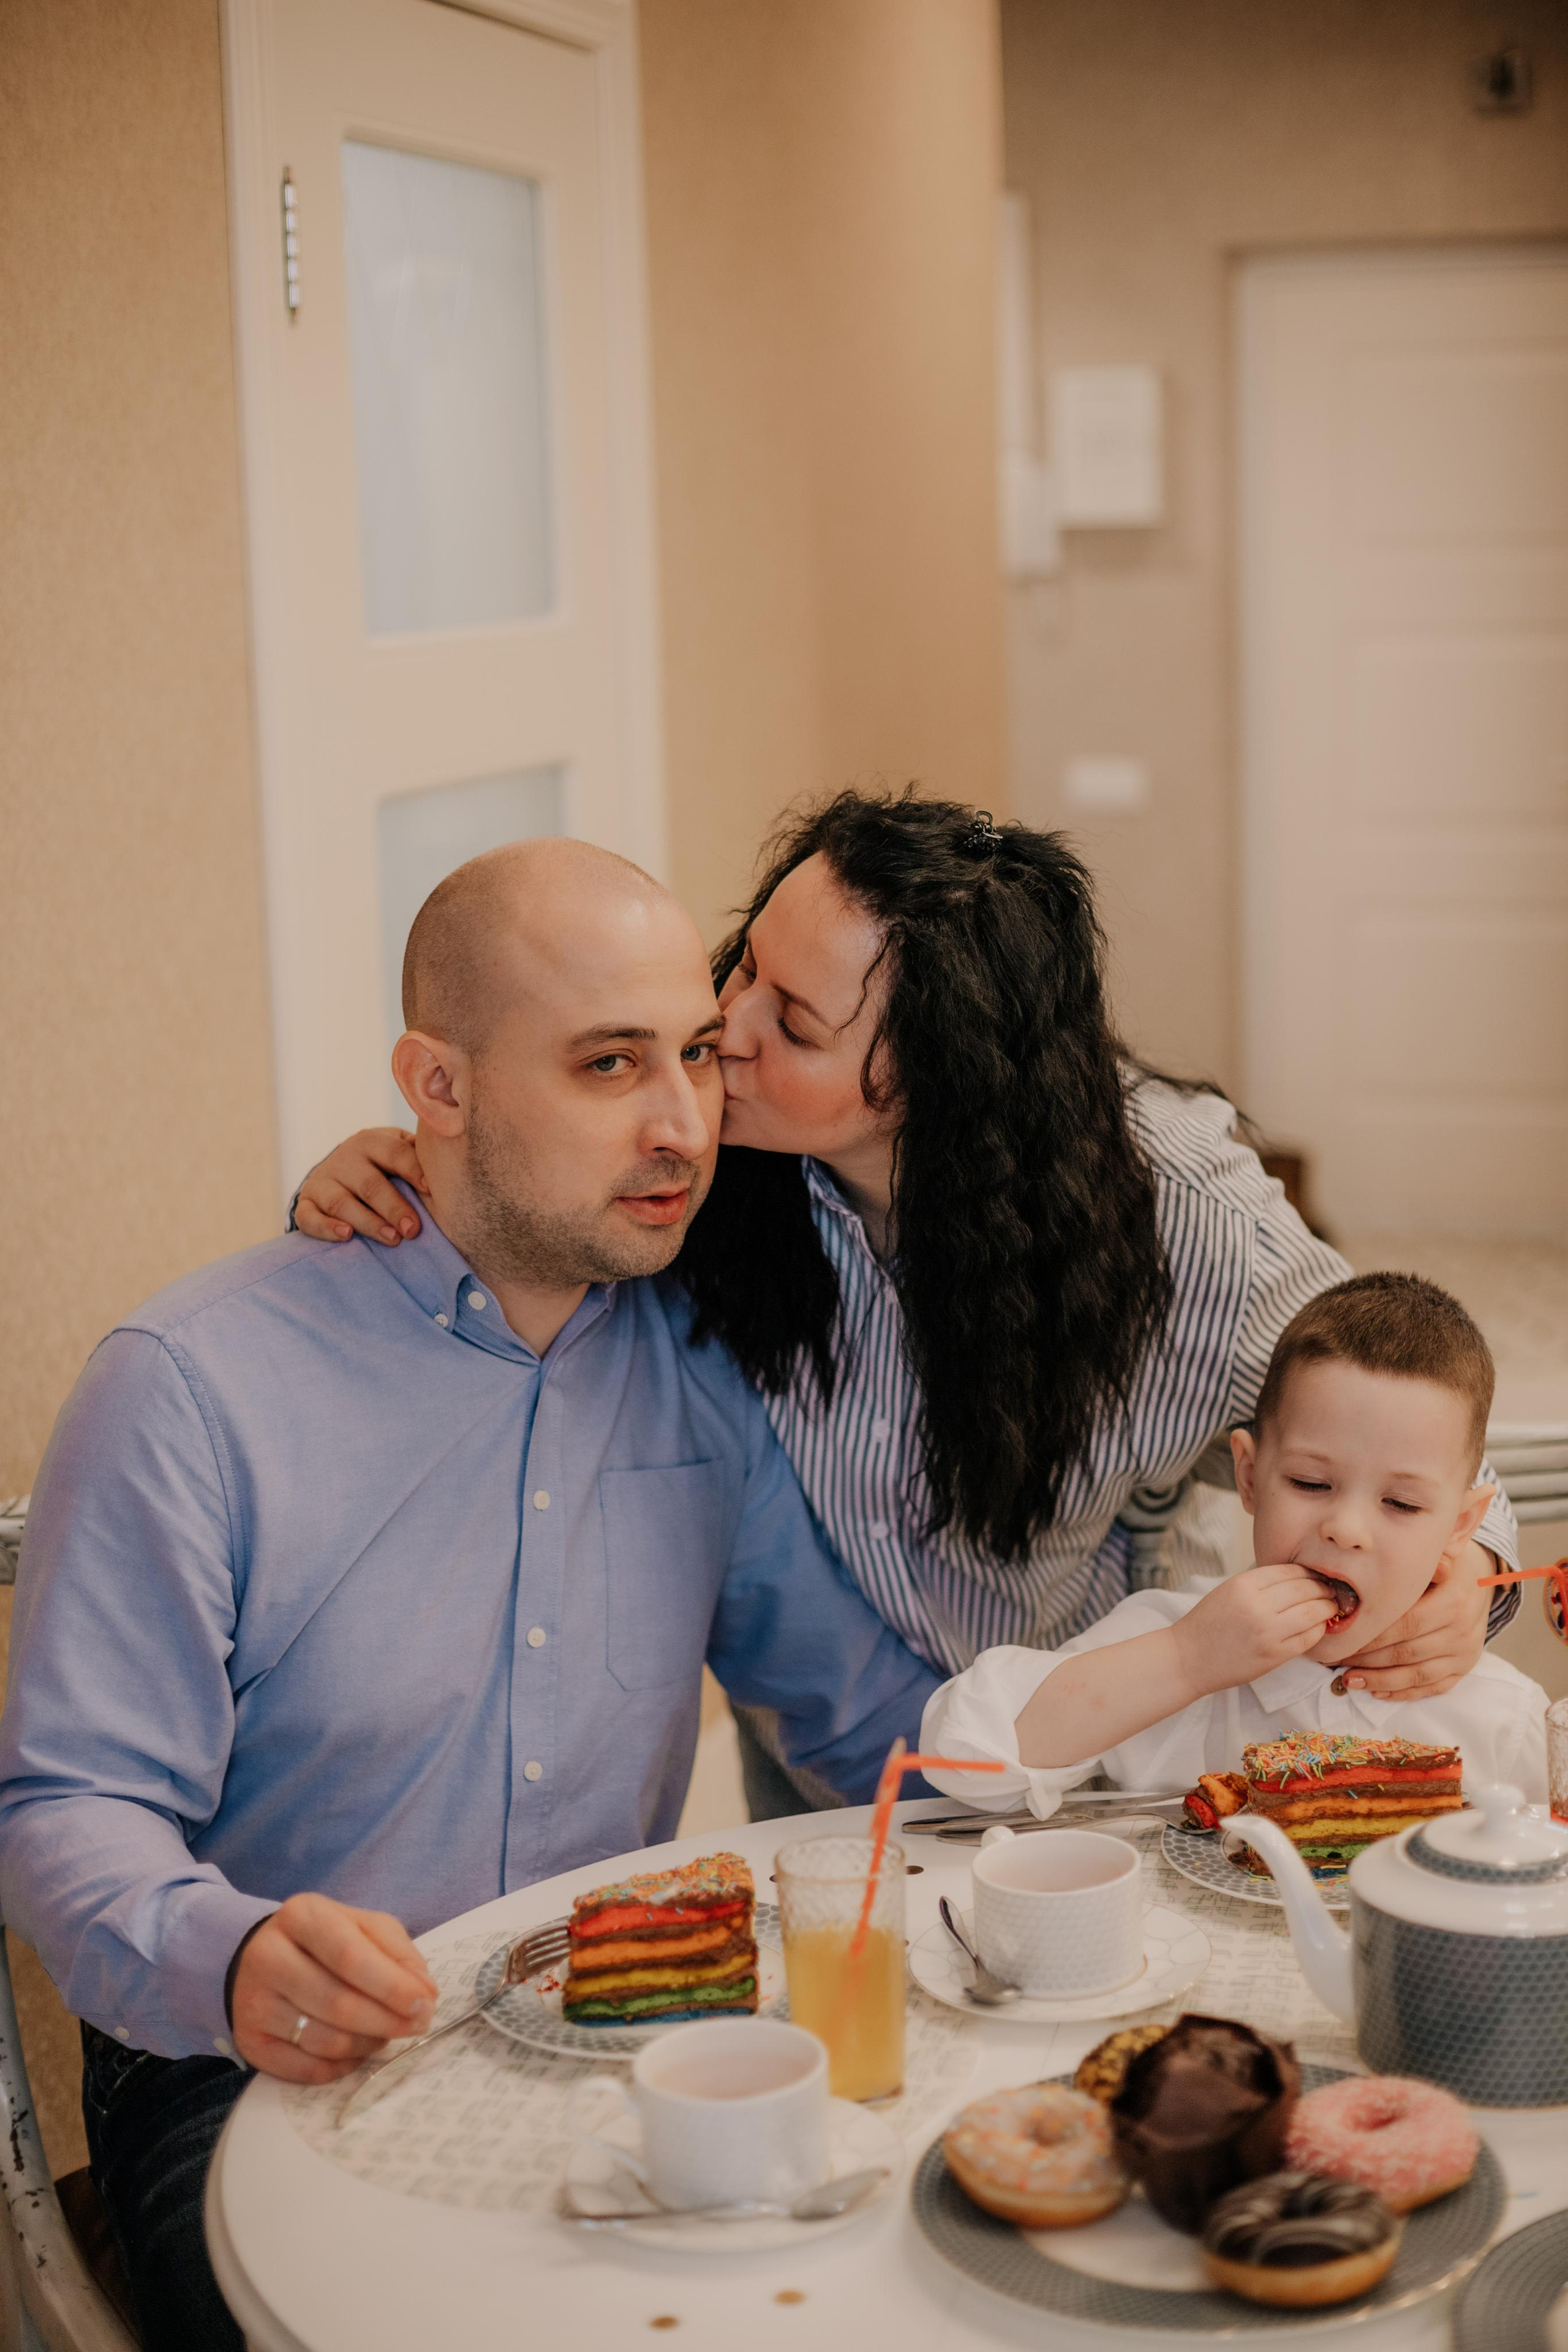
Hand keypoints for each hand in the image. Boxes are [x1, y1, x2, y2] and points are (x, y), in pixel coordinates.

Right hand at [231, 1893, 438, 2083]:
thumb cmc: (325, 1940)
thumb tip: (425, 1993)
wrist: (260, 1957)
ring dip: (368, 2044)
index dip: (392, 1986)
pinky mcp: (250, 2042)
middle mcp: (269, 1957)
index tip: (424, 2003)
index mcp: (301, 1916)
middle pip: (338, 2004)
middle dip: (388, 2020)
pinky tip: (357, 2052)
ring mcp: (254, 2002)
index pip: (351, 1956)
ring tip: (385, 2033)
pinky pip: (308, 2069)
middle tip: (417, 2024)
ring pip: (325, 2041)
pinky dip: (343, 2066)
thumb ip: (397, 1953)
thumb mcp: (363, 1927)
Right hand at [294, 1129, 428, 1245]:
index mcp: (372, 1141)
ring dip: (367, 1222)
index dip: (412, 1169)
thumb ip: (419, 1155)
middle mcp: (344, 1158)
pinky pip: (309, 1217)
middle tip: (413, 1229)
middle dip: (393, 1207)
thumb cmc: (382, 1164)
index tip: (430, 1189)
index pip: (394, 1153)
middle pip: (369, 1184)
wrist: (339, 1170)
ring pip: (341, 1202)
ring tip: (391, 1239)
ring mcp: (322, 1181)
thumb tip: (454, 1162)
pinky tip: (346, 1236)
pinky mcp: (306, 1203)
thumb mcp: (398, 1150)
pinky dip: (326, 1228)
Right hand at [1172, 1564, 1336, 1695]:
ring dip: (1328, 1608)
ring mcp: (1267, 1631)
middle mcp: (1257, 1605)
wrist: (1188, 1659)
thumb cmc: (1207, 1624)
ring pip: (1313, 1612)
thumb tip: (1297, 1578)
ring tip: (1332, 1608)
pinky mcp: (1274, 1654)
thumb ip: (1259, 1583)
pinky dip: (1319, 1630)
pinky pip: (1308, 1638)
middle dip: (1325, 1589)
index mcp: (1244, 1584)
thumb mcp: (1228, 1591)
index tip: (1318, 1576)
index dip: (1310, 1572)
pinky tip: (1319, 1627)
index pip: (1291, 1571)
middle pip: (1306, 1589)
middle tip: (1333, 1591)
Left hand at [1334, 1539, 1490, 1699]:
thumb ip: (1414, 1566)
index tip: (1341, 1639)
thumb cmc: (1448, 1565)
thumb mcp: (1438, 1556)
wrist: (1484, 1579)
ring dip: (1380, 1681)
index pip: (1404, 1625)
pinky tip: (1378, 1692)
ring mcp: (1465, 1653)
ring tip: (1349, 1680)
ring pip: (1417, 1675)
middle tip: (1335, 1660)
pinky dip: (1404, 1692)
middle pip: (1406, 1652)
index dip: (1371, 1635)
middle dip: (1367, 1660)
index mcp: (1453, 1601)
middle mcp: (1462, 1632)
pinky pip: (1433, 1687)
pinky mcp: (1465, 1668)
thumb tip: (1378, 1562)